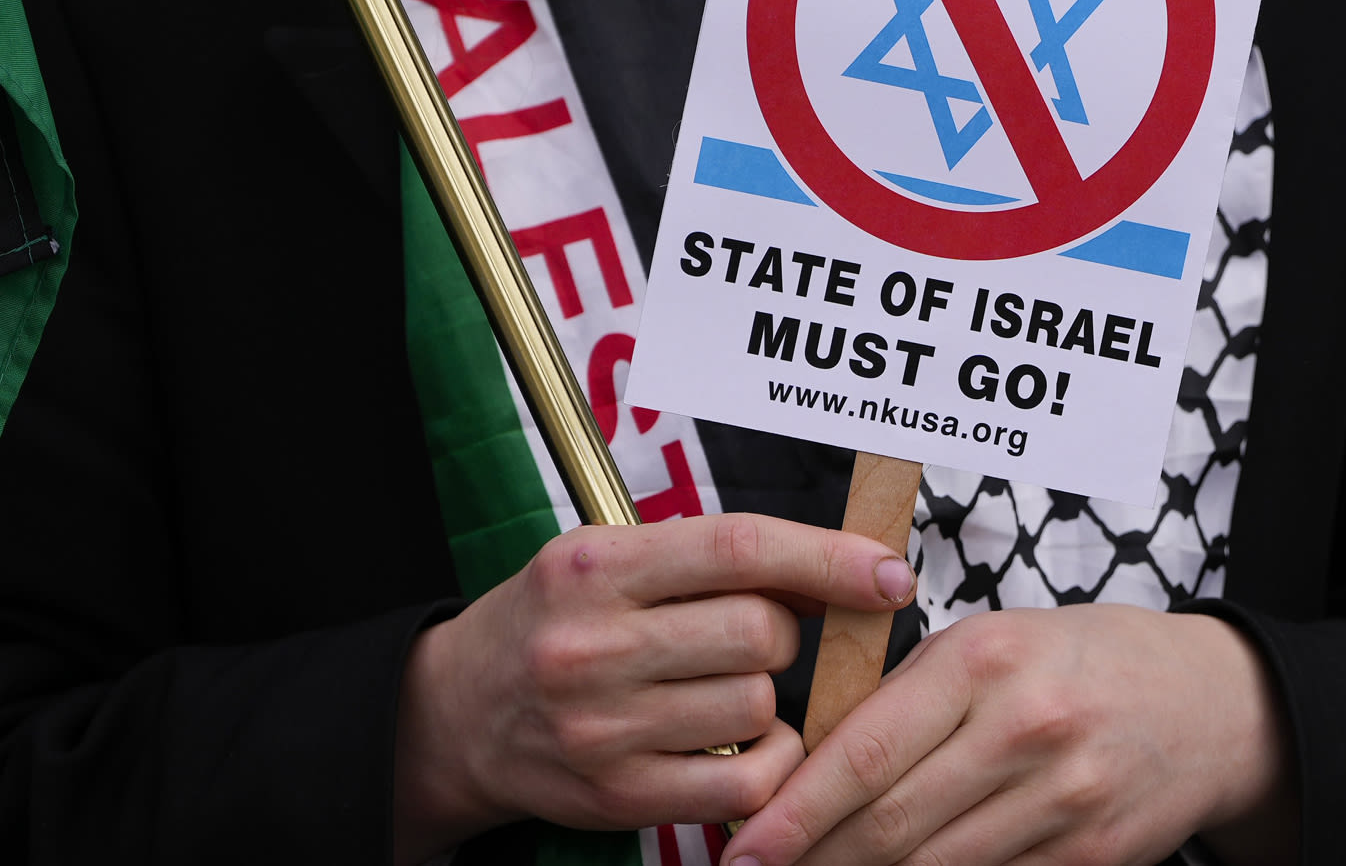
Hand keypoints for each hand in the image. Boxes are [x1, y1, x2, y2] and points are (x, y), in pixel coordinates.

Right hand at [396, 514, 919, 860]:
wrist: (458, 714)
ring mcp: (604, 727)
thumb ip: (706, 557)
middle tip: (752, 633)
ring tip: (721, 686)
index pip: (740, 549)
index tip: (888, 571)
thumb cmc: (555, 621)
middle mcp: (594, 645)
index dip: (829, 558)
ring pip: (758, 704)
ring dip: (767, 696)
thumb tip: (837, 572)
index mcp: (594, 566)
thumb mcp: (606, 557)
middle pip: (761, 632)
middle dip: (783, 631)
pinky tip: (739, 741)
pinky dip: (766, 761)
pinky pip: (745, 781)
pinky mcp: (619, 795)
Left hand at [721, 605, 1296, 865]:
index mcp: (984, 660)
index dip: (795, 810)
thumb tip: (809, 766)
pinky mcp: (1092, 856)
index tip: (742, 846)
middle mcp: (1024, 730)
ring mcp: (1063, 801)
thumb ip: (907, 695)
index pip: (867, 752)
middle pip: (891, 824)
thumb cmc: (1079, 662)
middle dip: (813, 860)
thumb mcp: (992, 641)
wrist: (1209, 703)